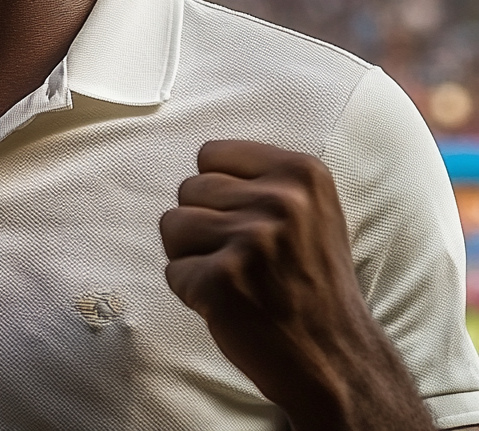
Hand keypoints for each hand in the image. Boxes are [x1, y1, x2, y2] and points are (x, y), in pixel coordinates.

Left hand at [159, 141, 432, 430]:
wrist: (340, 360)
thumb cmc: (312, 282)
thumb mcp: (310, 210)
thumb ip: (261, 178)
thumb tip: (200, 163)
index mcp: (301, 173)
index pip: (211, 153)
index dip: (217, 190)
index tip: (243, 219)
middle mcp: (280, 200)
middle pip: (189, 188)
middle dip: (203, 224)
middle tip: (242, 258)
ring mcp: (251, 241)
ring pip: (172, 224)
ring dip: (191, 255)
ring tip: (233, 277)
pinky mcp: (223, 281)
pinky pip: (173, 270)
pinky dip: (191, 291)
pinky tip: (229, 304)